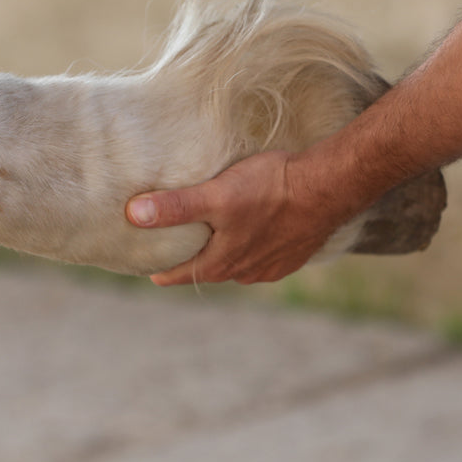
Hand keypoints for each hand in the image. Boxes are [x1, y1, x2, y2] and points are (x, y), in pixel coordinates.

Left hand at [125, 150, 347, 285]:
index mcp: (222, 262)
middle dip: (191, 260)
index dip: (161, 270)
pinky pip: (262, 256)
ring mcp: (271, 265)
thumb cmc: (271, 190)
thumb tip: (133, 215)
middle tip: (174, 247)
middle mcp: (245, 271)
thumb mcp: (216, 195)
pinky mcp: (293, 254)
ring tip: (211, 236)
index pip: (180, 274)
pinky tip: (250, 231)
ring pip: (236, 263)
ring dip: (223, 252)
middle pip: (208, 269)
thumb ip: (175, 207)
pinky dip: (250, 246)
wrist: (328, 187)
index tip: (146, 267)